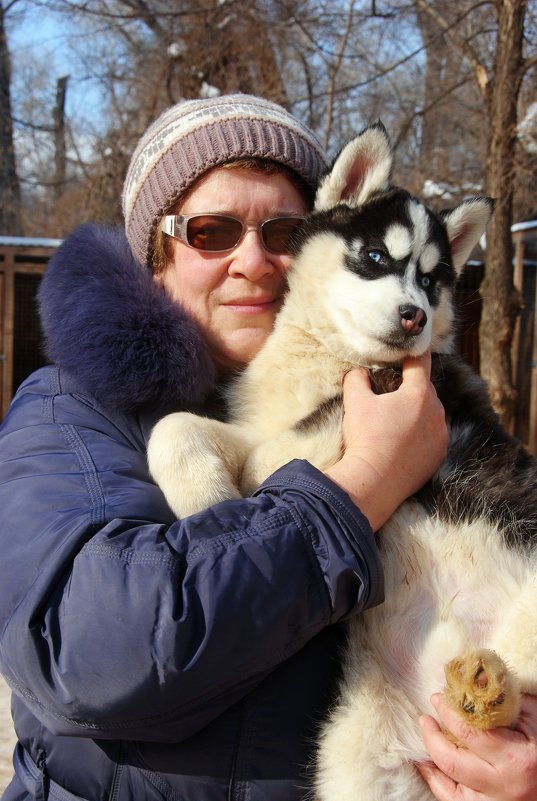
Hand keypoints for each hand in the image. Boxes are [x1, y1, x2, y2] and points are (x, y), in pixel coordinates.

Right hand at [325, 352, 447, 529]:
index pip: (420, 362)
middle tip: (392, 394)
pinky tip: (405, 441)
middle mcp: (436, 411)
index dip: (414, 352)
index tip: (410, 347)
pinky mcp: (440, 455)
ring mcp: (441, 435)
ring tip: (397, 422)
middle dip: (410, 388)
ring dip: (418, 413)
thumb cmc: (366, 437)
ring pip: (431, 414)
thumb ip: (357, 379)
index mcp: (418, 393)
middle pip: (425, 390)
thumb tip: (359, 372)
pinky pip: (434, 436)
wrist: (374, 481)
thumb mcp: (355, 401)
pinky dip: (422, 434)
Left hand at [417, 692, 536, 799]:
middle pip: (452, 761)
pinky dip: (436, 782)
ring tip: (425, 739)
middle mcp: (503, 785)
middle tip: (425, 718)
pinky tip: (428, 766)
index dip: (447, 713)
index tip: (437, 699)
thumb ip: (504, 700)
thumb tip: (475, 677)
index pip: (469, 733)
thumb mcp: (532, 719)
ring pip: (448, 786)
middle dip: (431, 736)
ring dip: (430, 760)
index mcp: (516, 758)